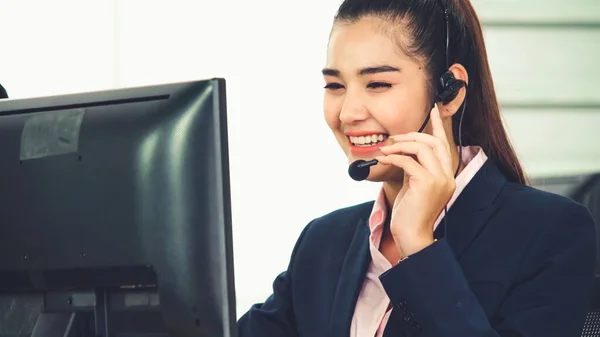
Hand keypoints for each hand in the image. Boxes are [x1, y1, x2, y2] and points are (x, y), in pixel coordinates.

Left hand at [376, 105, 455, 256]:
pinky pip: (409, 161)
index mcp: (446, 176)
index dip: (437, 126)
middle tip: (394, 137)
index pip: (444, 145)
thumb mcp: (413, 186)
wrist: (411, 236)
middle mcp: (447, 176)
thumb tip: (402, 152)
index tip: (431, 110)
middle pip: (434, 142)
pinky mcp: (427, 184)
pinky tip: (383, 158)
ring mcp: (440, 180)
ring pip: (423, 148)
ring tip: (386, 148)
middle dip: (412, 135)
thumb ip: (413, 168)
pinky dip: (394, 156)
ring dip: (401, 144)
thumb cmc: (409, 214)